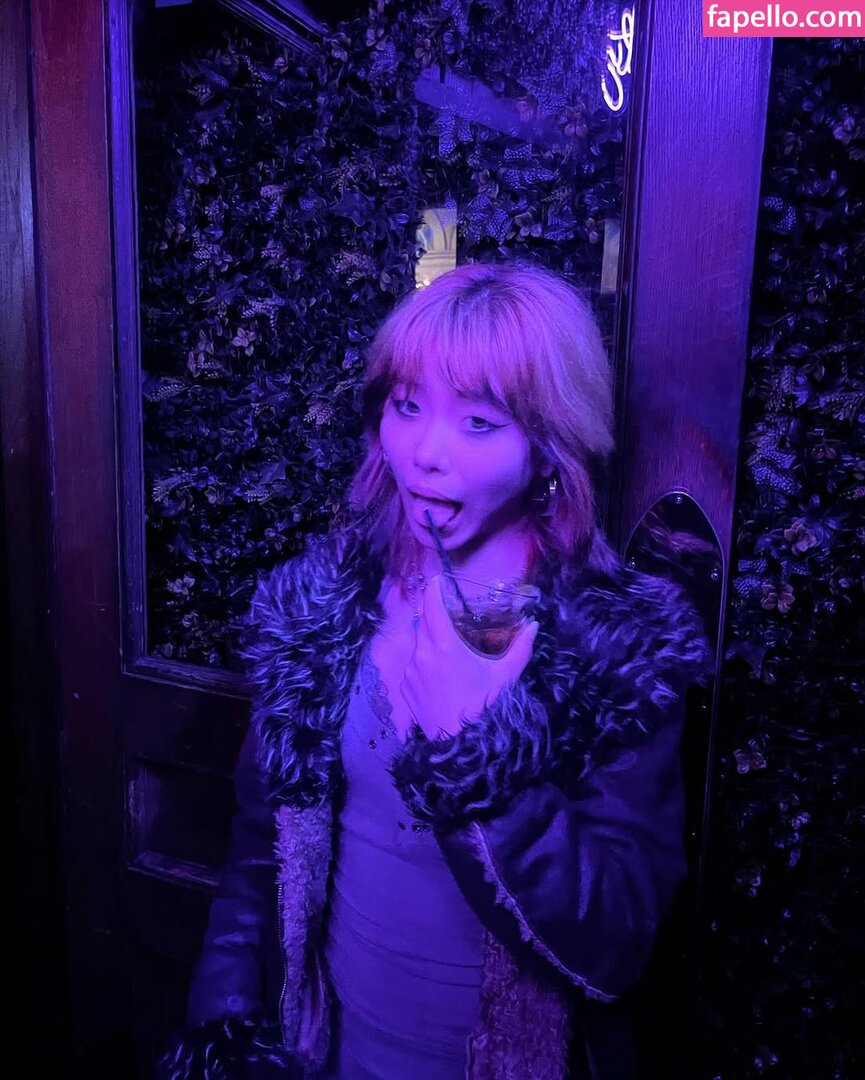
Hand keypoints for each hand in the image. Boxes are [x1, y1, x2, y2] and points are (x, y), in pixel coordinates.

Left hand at [399, 574, 537, 739]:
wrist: (461, 747)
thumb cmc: (485, 707)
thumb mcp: (506, 676)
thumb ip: (521, 647)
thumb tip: (534, 626)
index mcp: (444, 645)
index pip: (432, 606)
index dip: (434, 589)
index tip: (438, 580)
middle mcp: (422, 654)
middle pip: (422, 622)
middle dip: (434, 615)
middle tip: (448, 615)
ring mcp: (410, 672)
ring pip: (416, 645)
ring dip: (428, 640)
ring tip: (447, 650)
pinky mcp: (405, 690)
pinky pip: (412, 667)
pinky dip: (423, 664)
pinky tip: (440, 677)